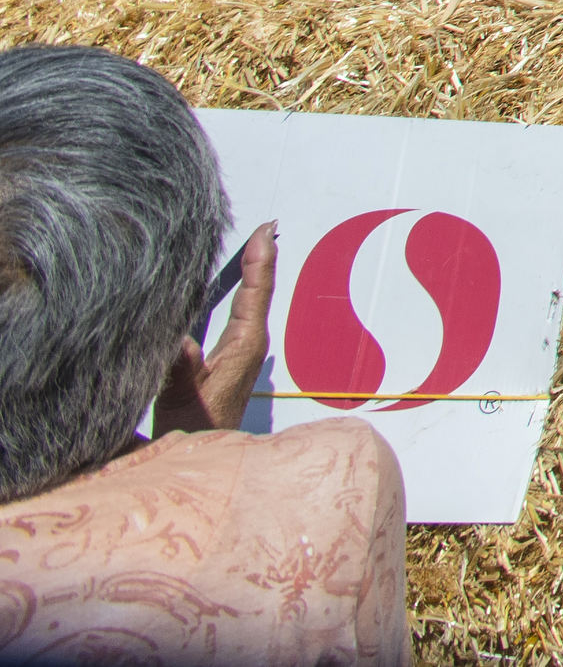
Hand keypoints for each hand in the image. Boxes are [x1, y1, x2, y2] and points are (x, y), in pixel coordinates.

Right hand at [154, 224, 274, 431]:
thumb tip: (180, 340)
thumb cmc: (197, 428)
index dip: (259, 259)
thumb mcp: (183, 400)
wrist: (205, 453)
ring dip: (250, 272)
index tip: (265, 229)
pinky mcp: (231, 357)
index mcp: (245, 345)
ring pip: (249, 301)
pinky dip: (238, 290)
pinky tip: (231, 283)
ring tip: (253, 244)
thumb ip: (181, 371)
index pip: (255, 292)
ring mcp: (242, 349)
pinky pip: (240, 313)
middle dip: (259, 257)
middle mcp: (249, 342)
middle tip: (264, 226)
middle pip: (257, 290)